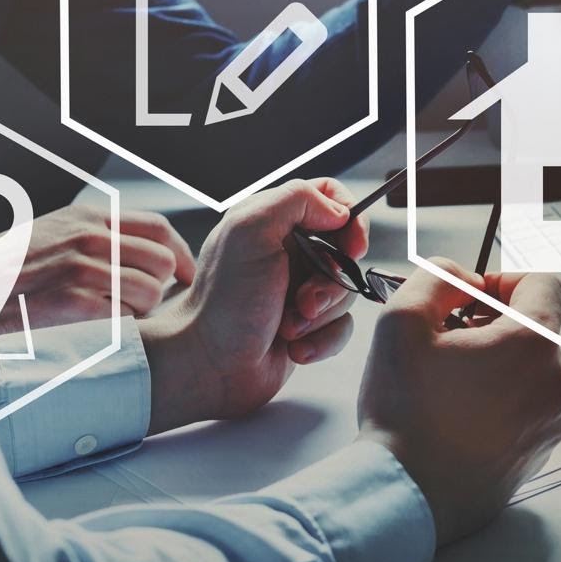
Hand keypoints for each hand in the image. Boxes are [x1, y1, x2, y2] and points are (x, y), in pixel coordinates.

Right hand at [0, 205, 195, 338]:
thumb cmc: (10, 269)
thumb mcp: (57, 232)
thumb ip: (99, 235)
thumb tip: (150, 251)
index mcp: (90, 217)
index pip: (159, 228)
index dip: (181, 254)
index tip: (186, 274)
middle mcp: (90, 237)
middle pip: (162, 261)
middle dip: (162, 286)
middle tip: (145, 303)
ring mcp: (82, 268)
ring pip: (150, 292)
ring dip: (143, 311)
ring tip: (118, 316)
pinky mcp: (73, 301)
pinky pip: (125, 317)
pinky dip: (119, 327)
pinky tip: (98, 328)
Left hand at [138, 179, 367, 434]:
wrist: (209, 366)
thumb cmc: (224, 301)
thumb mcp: (251, 231)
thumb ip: (297, 199)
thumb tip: (339, 210)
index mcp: (273, 221)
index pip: (329, 195)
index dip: (349, 218)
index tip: (351, 246)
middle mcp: (289, 252)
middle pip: (345, 250)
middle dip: (332, 280)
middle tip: (305, 299)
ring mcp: (299, 289)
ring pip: (346, 292)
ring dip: (321, 314)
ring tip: (289, 327)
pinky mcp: (308, 325)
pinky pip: (342, 327)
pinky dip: (322, 340)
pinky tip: (295, 348)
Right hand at [357, 258, 560, 544]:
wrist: (407, 496)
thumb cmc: (405, 413)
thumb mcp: (402, 320)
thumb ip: (439, 277)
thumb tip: (464, 278)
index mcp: (533, 344)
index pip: (544, 283)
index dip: (505, 280)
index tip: (472, 298)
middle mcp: (556, 382)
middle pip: (536, 328)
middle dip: (494, 325)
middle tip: (448, 342)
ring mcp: (553, 422)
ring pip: (531, 370)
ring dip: (497, 364)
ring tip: (449, 383)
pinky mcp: (540, 453)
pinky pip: (528, 408)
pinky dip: (501, 401)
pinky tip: (459, 416)